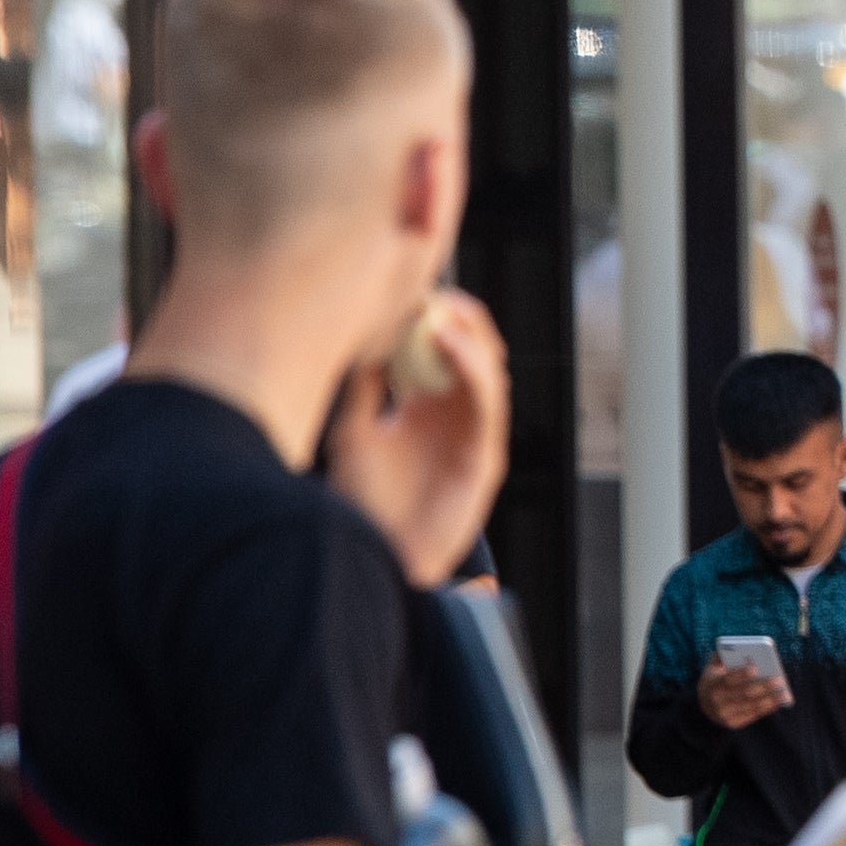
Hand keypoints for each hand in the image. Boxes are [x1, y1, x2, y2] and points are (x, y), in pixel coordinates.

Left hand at [324, 290, 511, 587]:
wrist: (374, 554)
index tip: (413, 291)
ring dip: (470, 336)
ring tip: (441, 313)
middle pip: (477, 354)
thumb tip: (362, 337)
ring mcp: (474, 437)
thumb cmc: (363, 502)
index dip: (436, 317)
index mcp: (429, 409)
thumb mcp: (354, 431)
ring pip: (490, 372)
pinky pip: (488, 403)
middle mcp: (457, 419)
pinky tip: (448, 342)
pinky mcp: (484, 457)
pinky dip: (473, 367)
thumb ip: (365, 389)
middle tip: (436, 295)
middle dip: (462, 318)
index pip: (445, 351)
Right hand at [695, 661, 792, 728]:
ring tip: (784, 693)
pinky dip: (768, 708)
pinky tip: (779, 701)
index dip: (741, 674)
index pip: (728, 679)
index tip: (756, 667)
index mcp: (711, 683)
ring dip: (770, 700)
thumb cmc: (716, 679)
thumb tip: (742, 649)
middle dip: (762, 686)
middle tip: (779, 679)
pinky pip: (754, 715)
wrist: (705, 705)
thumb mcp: (713, 666)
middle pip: (743, 693)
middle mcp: (716, 701)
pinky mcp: (733, 723)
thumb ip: (724, 655)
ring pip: (751, 706)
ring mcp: (724, 714)